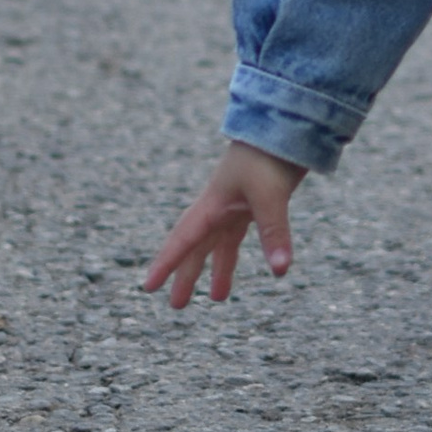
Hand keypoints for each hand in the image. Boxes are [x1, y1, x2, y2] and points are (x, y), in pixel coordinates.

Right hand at [143, 143, 307, 307]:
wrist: (284, 125)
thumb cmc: (269, 155)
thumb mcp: (271, 196)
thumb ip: (275, 233)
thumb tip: (280, 271)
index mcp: (212, 204)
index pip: (183, 240)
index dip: (165, 264)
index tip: (148, 287)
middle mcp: (218, 207)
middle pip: (196, 247)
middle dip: (185, 275)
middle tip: (176, 305)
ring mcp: (235, 205)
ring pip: (218, 244)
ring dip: (216, 269)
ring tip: (218, 299)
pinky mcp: (253, 202)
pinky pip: (239, 235)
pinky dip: (240, 252)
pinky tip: (251, 265)